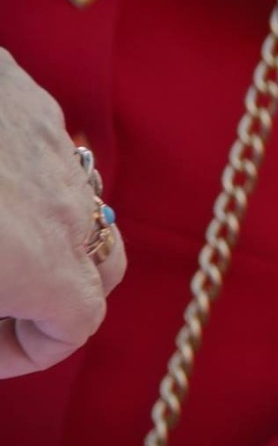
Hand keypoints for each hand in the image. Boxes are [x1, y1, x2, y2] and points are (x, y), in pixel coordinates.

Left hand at [0, 47, 127, 378]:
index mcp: (48, 269)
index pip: (76, 326)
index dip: (30, 352)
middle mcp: (69, 209)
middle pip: (100, 264)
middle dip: (61, 291)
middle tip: (5, 303)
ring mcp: (50, 144)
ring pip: (74, 201)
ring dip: (42, 230)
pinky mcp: (19, 93)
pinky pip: (39, 142)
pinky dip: (16, 169)